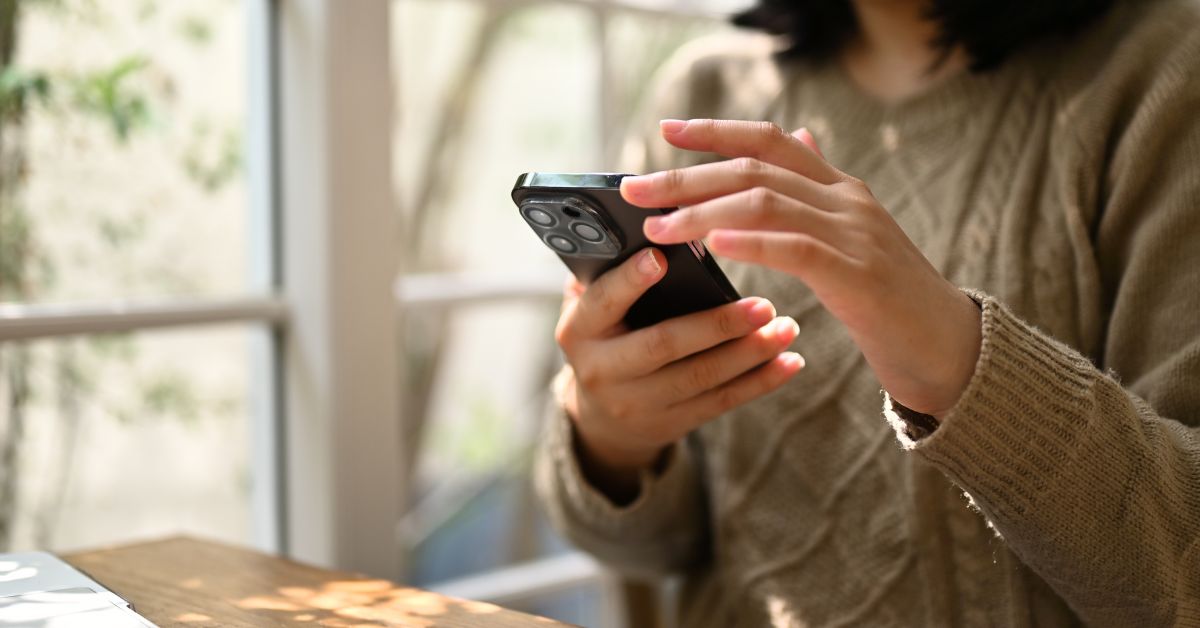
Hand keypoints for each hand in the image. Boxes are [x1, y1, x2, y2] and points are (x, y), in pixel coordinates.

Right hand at [554, 247, 801, 499]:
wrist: (603, 417)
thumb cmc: (606, 336)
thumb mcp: (591, 308)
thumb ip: (607, 272)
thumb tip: (649, 222)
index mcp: (578, 330)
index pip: (603, 302)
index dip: (630, 281)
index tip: (661, 257)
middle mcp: (603, 370)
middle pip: (664, 344)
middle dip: (717, 324)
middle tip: (763, 304)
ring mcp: (638, 402)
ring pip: (701, 377)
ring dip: (750, 353)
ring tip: (786, 327)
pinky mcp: (671, 423)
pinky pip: (721, 402)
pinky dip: (760, 382)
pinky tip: (790, 362)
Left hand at [622, 119, 980, 417]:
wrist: (948, 346)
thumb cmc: (889, 298)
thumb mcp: (853, 234)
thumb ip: (820, 189)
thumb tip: (799, 135)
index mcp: (841, 188)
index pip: (773, 140)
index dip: (718, 131)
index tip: (667, 131)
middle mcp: (847, 200)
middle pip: (755, 168)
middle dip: (687, 176)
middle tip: (634, 188)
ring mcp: (855, 233)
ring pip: (766, 201)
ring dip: (702, 211)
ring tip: (657, 225)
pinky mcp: (858, 275)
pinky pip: (796, 247)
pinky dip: (751, 241)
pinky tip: (713, 243)